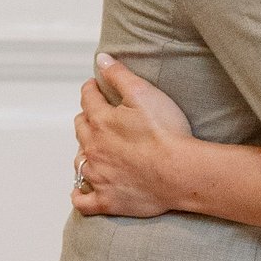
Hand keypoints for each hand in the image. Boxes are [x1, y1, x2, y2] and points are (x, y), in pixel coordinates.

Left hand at [73, 61, 195, 216]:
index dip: (91, 89)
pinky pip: (83, 201)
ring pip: (79, 162)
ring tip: (94, 150)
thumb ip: (119, 74)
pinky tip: (80, 190)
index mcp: (100, 121)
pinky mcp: (107, 201)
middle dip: (86, 119)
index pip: (87, 98)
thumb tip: (101, 59)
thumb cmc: (166, 133)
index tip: (95, 87)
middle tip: (97, 117)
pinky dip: (79, 195)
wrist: (180, 172)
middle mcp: (93, 148)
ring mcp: (98, 176)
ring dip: (84, 153)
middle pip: (80, 128)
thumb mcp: (143, 93)